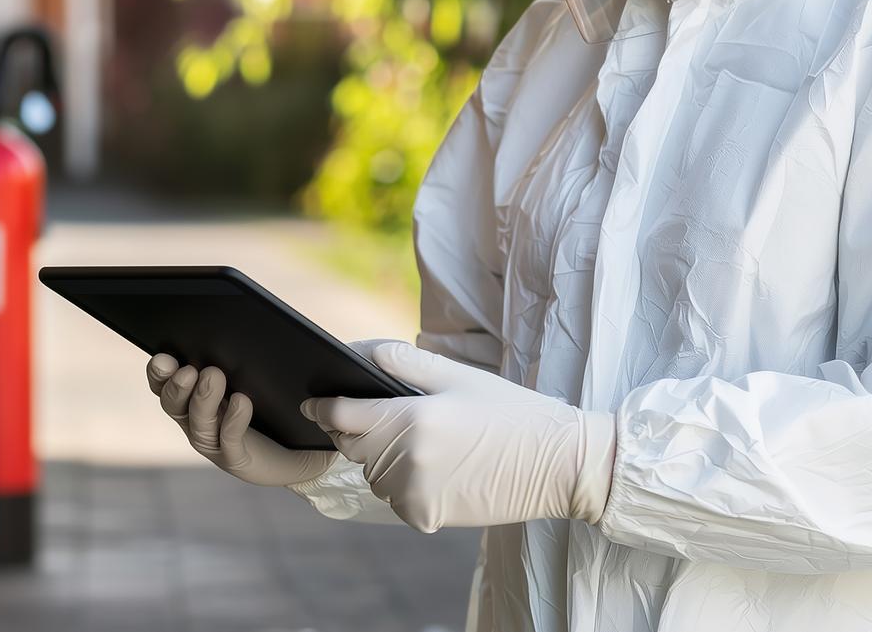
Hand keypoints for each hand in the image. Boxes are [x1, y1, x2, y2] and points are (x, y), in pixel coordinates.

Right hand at [146, 354, 335, 487]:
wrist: (300, 445)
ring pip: (198, 423)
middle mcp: (196, 419)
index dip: (158, 372)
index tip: (164, 357)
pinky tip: (242, 402)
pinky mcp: (238, 459)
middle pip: (172, 404)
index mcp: (192, 396)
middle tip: (188, 369)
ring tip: (214, 376)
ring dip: (203, 399)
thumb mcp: (251, 373)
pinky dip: (233, 421)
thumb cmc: (272, 403)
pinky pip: (230, 441)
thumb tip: (225, 324)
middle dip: (176, 386)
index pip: (163, 383)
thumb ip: (234, 354)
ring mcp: (215, 442)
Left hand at [303, 342, 615, 532]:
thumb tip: (354, 353)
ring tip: (424, 439)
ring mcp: (413, 496)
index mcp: (411, 421)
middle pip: (351, 446)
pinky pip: (393, 497)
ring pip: (370, 473)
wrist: (558, 465)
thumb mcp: (457, 375)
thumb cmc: (510, 412)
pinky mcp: (424, 519)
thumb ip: (401, 362)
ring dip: (380, 455)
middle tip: (385, 413)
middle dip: (355, 428)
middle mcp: (406, 464)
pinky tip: (438, 466)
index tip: (313, 401)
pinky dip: (402, 482)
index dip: (321, 406)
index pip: (340, 416)